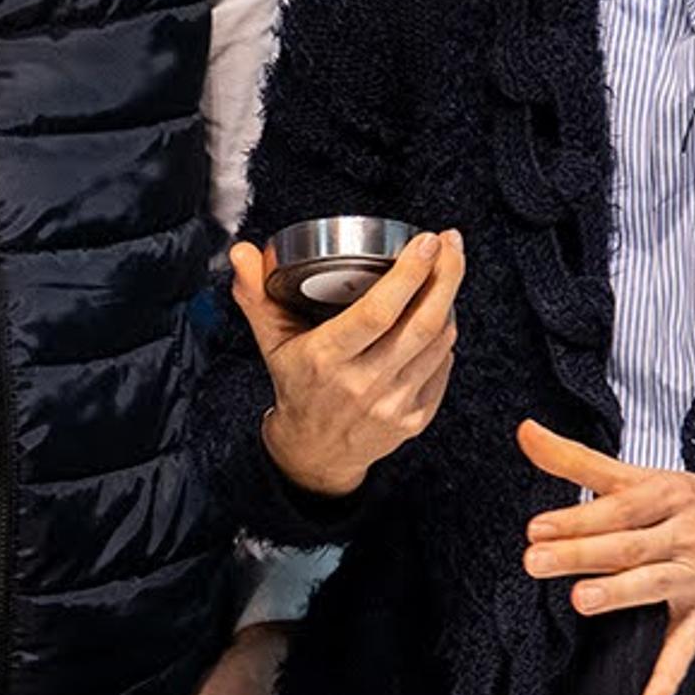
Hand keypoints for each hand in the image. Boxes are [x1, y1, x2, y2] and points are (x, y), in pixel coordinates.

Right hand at [230, 230, 465, 500]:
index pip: (377, 313)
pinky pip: (443, 368)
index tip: (426, 241)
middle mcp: (362, 384)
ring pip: (438, 343)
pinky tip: (441, 314)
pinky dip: (446, 336)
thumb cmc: (297, 385)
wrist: (315, 453)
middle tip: (451, 243)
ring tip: (447, 269)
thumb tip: (242, 253)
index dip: (408, 274)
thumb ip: (256, 293)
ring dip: (448, 300)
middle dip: (445, 276)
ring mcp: (392, 405)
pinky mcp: (415, 419)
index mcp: (326, 359)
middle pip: (420, 324)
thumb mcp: (270, 341)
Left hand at [515, 419, 694, 694]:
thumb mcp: (646, 475)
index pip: (620, 506)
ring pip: (655, 585)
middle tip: (536, 559)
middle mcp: (684, 534)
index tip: (537, 525)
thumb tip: (525, 432)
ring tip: (581, 601)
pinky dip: (670, 676)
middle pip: (629, 544)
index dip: (579, 516)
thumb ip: (581, 460)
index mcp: (669, 494)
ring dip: (620, 594)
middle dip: (583, 553)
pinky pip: (687, 645)